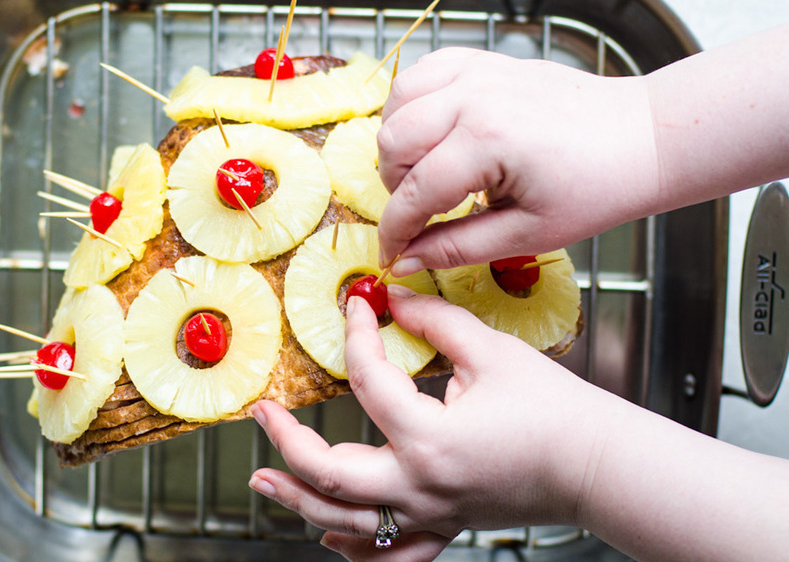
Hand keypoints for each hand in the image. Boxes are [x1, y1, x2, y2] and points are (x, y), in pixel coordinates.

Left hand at [249, 286, 610, 559]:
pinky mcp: (444, 525)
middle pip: (329, 472)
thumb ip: (435, 322)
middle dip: (286, 440)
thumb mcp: (493, 352)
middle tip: (262, 412)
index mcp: (430, 437)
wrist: (596, 464)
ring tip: (263, 480)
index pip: (369, 379)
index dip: (355, 335)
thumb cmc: (556, 411)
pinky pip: (389, 553)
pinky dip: (354, 547)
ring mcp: (429, 513)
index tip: (354, 307)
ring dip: (298, 500)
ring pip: (345, 521)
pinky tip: (329, 538)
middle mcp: (420, 485)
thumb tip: (393, 301)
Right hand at [377, 48, 658, 275]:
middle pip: (392, 143)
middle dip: (395, 187)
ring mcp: (478, 73)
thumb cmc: (597, 185)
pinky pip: (423, 72)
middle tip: (421, 212)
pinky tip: (434, 131)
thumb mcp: (527, 233)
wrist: (640, 138)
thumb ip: (457, 248)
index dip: (396, 232)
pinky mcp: (484, 62)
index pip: (413, 193)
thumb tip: (406, 261)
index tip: (394, 254)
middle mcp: (475, 97)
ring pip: (397, 103)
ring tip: (427, 172)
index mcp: (488, 141)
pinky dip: (414, 103)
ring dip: (399, 143)